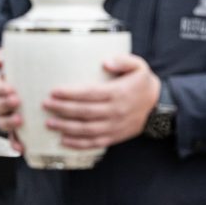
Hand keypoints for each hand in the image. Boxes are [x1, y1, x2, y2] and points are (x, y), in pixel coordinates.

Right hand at [0, 49, 24, 152]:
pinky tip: (22, 148)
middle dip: (5, 104)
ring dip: (9, 123)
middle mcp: (0, 103)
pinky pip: (13, 138)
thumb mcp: (12, 63)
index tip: (10, 88)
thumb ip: (5, 56)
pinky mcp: (15, 129)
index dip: (1, 89)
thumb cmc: (19, 75)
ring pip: (3, 122)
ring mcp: (6, 117)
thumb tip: (0, 61)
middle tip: (16, 101)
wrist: (20, 91)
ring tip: (19, 120)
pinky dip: (16, 144)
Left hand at [43, 54, 160, 149]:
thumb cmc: (143, 84)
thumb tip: (105, 62)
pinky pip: (93, 143)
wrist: (159, 106)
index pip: (89, 93)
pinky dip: (77, 144)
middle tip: (46, 105)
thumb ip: (123, 60)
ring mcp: (114, 126)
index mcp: (118, 93)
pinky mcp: (115, 137)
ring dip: (65, 127)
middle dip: (62, 109)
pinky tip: (63, 141)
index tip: (54, 91)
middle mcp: (115, 111)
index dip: (70, 93)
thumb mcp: (139, 66)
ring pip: (86, 129)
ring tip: (50, 123)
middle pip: (84, 112)